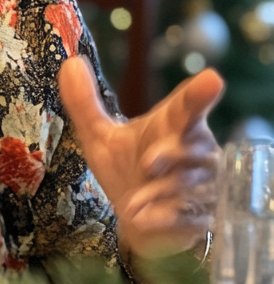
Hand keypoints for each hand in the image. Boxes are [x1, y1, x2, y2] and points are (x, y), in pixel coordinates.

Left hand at [58, 55, 223, 259]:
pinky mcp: (203, 217)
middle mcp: (196, 151)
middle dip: (172, 152)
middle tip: (148, 162)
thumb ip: (85, 103)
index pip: (189, 105)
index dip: (201, 93)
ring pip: (189, 183)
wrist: (139, 221)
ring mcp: (204, 185)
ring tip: (134, 202)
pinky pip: (189, 215)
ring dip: (159, 191)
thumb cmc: (126, 168)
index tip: (212, 79)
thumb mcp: (100, 136)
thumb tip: (71, 62)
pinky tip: (143, 218)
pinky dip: (164, 216)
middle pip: (194, 145)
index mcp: (174, 124)